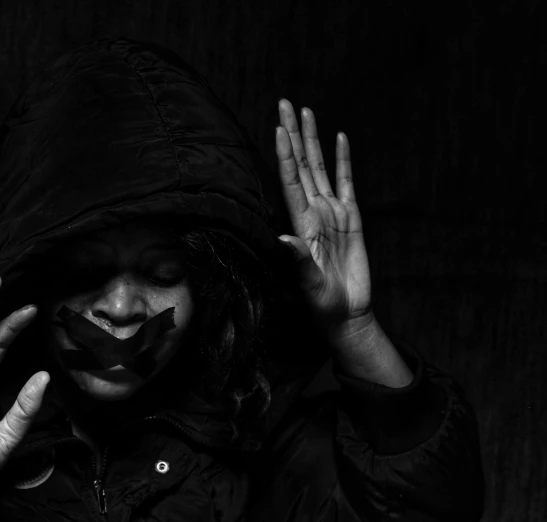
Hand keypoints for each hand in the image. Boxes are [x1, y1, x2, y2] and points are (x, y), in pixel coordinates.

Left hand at [275, 99, 372, 336]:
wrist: (346, 313)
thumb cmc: (323, 302)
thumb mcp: (309, 284)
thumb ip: (298, 260)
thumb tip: (284, 239)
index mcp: (301, 224)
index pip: (290, 180)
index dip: (285, 153)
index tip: (278, 126)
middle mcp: (313, 211)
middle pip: (301, 164)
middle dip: (293, 133)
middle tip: (285, 103)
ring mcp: (331, 212)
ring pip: (320, 167)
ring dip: (313, 139)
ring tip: (307, 111)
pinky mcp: (351, 218)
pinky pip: (346, 182)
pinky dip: (343, 160)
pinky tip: (339, 139)